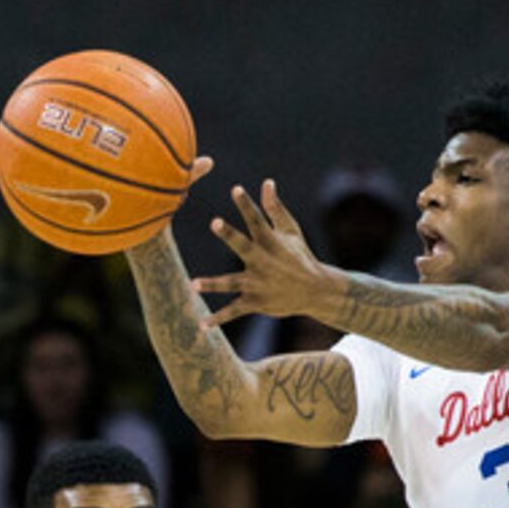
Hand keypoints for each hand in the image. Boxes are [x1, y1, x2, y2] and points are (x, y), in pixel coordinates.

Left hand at [194, 180, 338, 326]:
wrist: (315, 291)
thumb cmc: (299, 256)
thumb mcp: (291, 231)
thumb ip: (275, 208)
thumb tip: (266, 182)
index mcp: (271, 242)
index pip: (257, 220)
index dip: (247, 204)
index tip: (236, 189)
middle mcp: (263, 262)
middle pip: (243, 246)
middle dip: (229, 235)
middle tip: (215, 222)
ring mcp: (258, 284)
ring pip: (232, 283)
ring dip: (213, 284)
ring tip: (193, 284)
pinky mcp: (255, 302)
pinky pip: (233, 311)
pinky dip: (218, 319)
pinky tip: (201, 324)